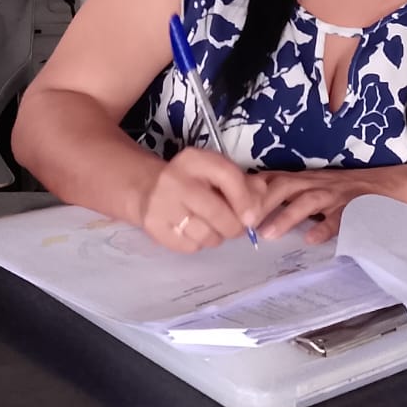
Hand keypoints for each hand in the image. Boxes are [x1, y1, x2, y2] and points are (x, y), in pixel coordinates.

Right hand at [139, 148, 262, 252]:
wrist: (147, 187)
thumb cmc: (192, 181)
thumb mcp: (215, 172)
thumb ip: (243, 185)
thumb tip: (260, 208)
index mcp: (195, 160)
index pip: (227, 176)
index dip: (245, 200)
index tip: (253, 218)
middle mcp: (175, 179)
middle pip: (218, 213)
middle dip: (234, 227)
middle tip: (236, 228)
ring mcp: (161, 204)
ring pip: (206, 235)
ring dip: (216, 237)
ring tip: (212, 228)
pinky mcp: (153, 226)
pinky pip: (190, 246)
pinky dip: (198, 244)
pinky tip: (193, 232)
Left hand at [252, 168, 378, 244]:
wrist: (383, 186)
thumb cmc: (338, 191)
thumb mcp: (308, 188)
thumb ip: (281, 196)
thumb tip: (246, 210)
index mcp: (300, 180)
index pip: (269, 179)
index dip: (247, 191)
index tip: (227, 206)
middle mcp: (314, 184)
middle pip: (282, 186)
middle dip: (260, 203)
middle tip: (241, 222)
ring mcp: (334, 195)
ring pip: (307, 200)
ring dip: (285, 216)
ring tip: (267, 234)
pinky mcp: (353, 208)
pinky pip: (338, 217)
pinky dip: (324, 227)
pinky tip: (311, 239)